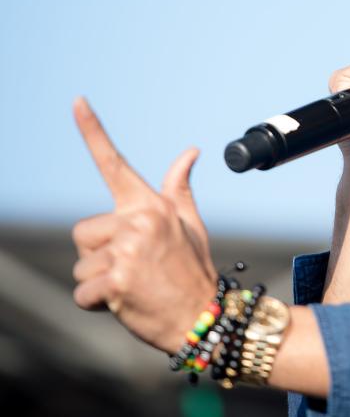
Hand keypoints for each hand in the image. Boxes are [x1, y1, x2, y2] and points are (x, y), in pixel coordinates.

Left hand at [71, 97, 217, 353]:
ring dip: (99, 282)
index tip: (77, 100)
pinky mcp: (118, 278)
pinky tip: (126, 303)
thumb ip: (178, 188)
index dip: (92, 131)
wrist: (205, 316)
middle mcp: (139, 221)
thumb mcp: (190, 224)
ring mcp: (129, 249)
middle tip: (134, 269)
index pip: (115, 164)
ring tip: (134, 286)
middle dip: (99, 256)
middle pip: (83, 233)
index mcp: (151, 205)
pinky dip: (98, 305)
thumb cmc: (193, 269)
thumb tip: (190, 151)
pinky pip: (83, 291)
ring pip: (81, 264)